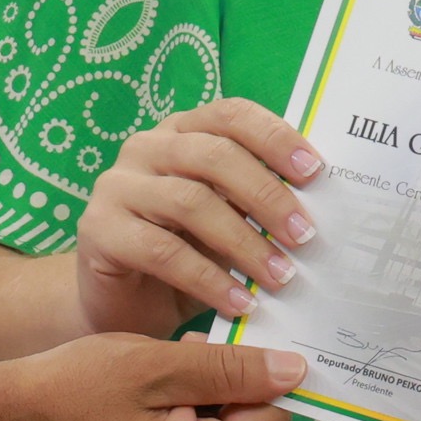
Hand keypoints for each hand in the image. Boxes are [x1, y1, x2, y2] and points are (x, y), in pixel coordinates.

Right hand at [0, 334, 383, 420]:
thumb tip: (297, 372)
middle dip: (255, 387)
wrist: (7, 420)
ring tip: (187, 359)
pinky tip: (184, 372)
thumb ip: (230, 369)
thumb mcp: (157, 365)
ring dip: (227, 390)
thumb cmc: (75, 390)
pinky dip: (208, 400)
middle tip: (237, 338)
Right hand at [74, 101, 322, 337]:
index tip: (315, 173)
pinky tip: (240, 303)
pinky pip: (162, 251)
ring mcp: (117, 185)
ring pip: (190, 202)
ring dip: (244, 243)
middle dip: (267, 195)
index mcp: (183, 131)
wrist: (123, 305)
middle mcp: (146, 147)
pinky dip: (209, 279)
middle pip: (214, 155)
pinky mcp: (97, 229)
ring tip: (281, 277)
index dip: (275, 138)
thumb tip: (323, 207)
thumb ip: (258, 204)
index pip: (231, 115)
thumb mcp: (229, 222)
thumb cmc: (187, 255)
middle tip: (305, 236)